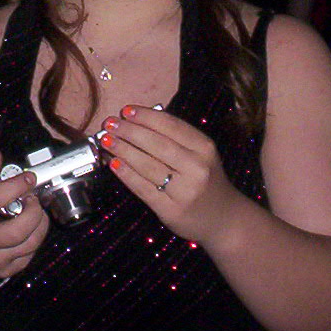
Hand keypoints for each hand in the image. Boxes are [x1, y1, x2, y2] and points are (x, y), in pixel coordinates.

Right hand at [0, 150, 49, 279]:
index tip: (28, 177)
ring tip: (36, 211)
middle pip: (17, 230)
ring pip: (29, 244)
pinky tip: (30, 228)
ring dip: (40, 224)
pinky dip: (36, 238)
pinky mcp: (5, 271)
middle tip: (33, 198)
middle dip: (33, 211)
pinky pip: (30, 255)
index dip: (15, 186)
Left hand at [97, 105, 240, 243]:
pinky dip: (126, 174)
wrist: (224, 220)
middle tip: (109, 123)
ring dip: (122, 150)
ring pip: (147, 165)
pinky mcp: (171, 210)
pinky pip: (143, 188)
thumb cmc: (206, 180)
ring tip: (106, 140)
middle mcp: (197, 168)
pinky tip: (113, 163)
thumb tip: (137, 119)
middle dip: (129, 131)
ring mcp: (184, 191)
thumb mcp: (201, 154)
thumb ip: (176, 138)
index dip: (145, 116)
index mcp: (204, 148)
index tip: (125, 110)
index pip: (171, 126)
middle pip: (157, 144)